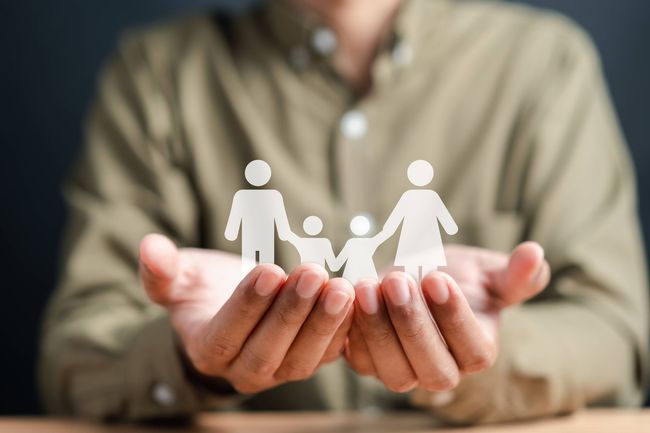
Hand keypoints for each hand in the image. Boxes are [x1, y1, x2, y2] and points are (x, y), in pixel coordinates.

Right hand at [139, 234, 354, 393]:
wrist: (234, 308)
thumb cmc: (205, 291)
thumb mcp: (181, 279)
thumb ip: (163, 270)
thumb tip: (149, 247)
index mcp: (207, 350)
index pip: (227, 333)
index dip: (248, 305)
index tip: (269, 270)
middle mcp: (243, 370)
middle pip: (268, 350)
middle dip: (292, 312)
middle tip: (312, 272)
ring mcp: (279, 371)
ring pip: (303, 358)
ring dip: (324, 322)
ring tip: (341, 286)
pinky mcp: (308, 362)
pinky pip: (329, 354)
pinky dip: (344, 329)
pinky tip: (356, 300)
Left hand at [344, 242, 549, 391]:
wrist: (411, 278)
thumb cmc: (452, 274)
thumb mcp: (485, 270)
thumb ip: (513, 273)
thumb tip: (535, 254)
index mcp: (476, 351)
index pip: (473, 349)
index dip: (454, 317)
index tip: (437, 278)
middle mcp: (442, 371)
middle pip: (432, 368)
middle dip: (413, 324)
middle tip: (398, 280)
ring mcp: (403, 371)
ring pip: (393, 370)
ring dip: (378, 328)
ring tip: (368, 285)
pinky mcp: (369, 362)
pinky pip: (359, 359)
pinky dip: (352, 331)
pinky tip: (348, 295)